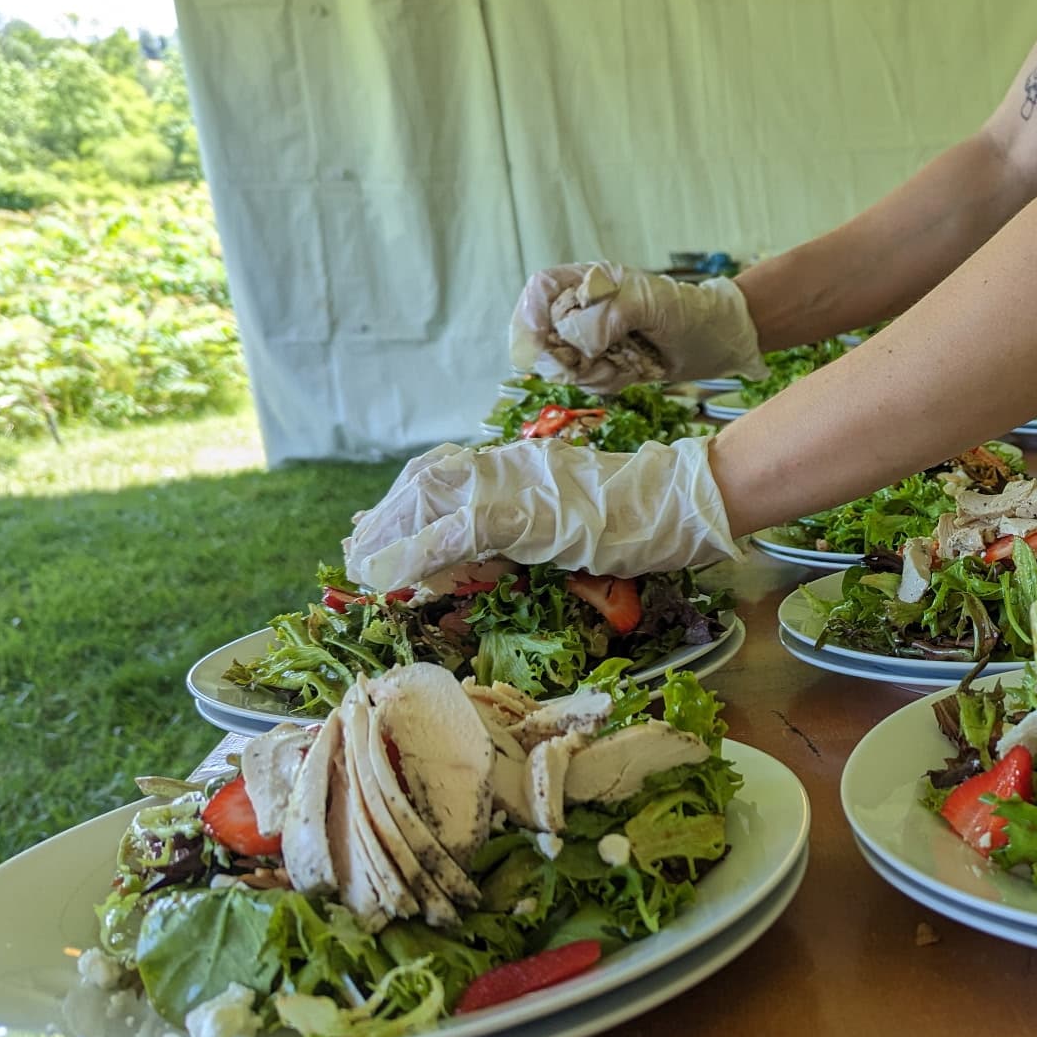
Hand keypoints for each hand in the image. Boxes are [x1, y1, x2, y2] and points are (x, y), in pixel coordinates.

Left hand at [342, 436, 739, 591]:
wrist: (681, 499)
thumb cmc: (643, 511)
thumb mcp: (575, 513)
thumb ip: (535, 521)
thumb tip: (500, 545)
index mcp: (519, 462)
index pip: (445, 472)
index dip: (405, 499)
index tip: (376, 525)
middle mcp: (507, 464)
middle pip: (426, 484)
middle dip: (384, 519)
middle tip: (355, 552)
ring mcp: (515, 487)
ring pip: (431, 502)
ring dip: (389, 536)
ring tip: (362, 566)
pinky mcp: (526, 516)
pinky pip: (457, 534)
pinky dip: (418, 553)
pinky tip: (394, 574)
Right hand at [509, 261, 765, 390]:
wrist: (718, 342)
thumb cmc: (689, 313)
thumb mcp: (651, 303)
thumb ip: (608, 314)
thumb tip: (574, 340)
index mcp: (590, 281)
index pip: (540, 290)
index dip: (532, 314)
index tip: (545, 342)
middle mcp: (583, 308)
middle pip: (540, 334)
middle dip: (566, 356)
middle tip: (600, 360)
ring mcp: (591, 338)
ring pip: (560, 365)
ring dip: (590, 373)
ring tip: (624, 365)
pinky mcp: (603, 364)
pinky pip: (585, 382)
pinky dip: (606, 382)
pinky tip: (631, 372)